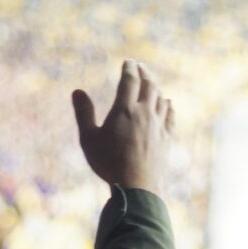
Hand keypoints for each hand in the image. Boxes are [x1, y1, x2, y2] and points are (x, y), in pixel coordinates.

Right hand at [72, 59, 173, 194]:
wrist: (137, 187)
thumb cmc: (108, 163)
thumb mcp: (89, 139)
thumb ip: (83, 113)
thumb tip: (77, 91)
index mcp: (124, 110)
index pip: (129, 81)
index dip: (129, 68)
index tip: (128, 62)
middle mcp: (144, 113)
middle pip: (149, 85)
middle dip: (145, 73)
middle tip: (140, 67)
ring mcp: (158, 126)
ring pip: (161, 99)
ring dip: (156, 88)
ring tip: (152, 84)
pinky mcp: (167, 139)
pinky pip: (170, 116)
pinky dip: (168, 106)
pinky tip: (168, 103)